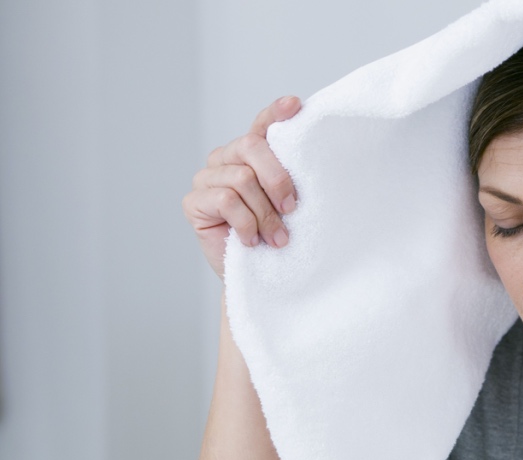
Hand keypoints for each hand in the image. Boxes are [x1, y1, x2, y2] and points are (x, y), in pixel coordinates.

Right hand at [181, 95, 300, 280]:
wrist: (260, 277)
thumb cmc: (277, 237)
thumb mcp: (290, 206)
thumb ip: (291, 180)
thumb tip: (315, 160)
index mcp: (251, 154)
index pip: (262, 125)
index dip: (276, 113)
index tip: (296, 105)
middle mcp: (226, 158)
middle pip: (251, 147)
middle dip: (277, 179)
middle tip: (292, 209)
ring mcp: (206, 178)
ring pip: (241, 178)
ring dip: (265, 214)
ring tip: (277, 238)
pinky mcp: (193, 202)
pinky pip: (226, 201)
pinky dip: (246, 224)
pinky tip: (251, 241)